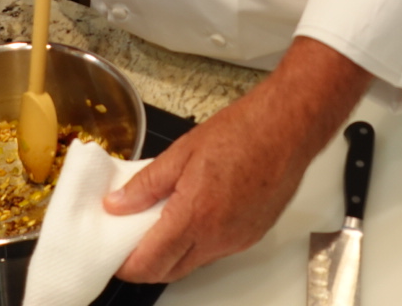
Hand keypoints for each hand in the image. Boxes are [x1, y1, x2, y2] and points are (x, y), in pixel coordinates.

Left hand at [105, 38, 369, 282]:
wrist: (288, 129)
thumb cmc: (242, 133)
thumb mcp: (182, 152)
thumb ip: (145, 184)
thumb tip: (117, 204)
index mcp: (195, 215)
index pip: (149, 263)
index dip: (126, 266)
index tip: (113, 254)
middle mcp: (217, 237)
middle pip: (170, 271)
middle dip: (146, 264)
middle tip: (129, 241)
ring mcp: (237, 240)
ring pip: (194, 262)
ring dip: (173, 253)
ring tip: (160, 221)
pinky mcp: (252, 236)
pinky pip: (216, 250)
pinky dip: (198, 242)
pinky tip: (194, 214)